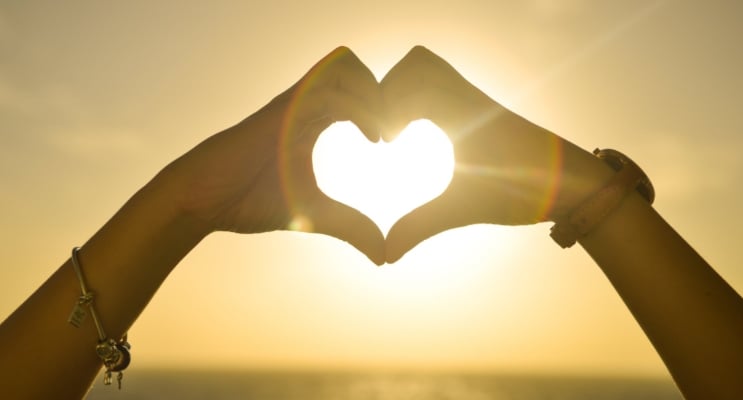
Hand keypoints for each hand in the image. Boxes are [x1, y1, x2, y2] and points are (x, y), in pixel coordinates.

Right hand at [159, 47, 385, 263]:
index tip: (392, 141)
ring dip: (373, 93)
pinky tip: (370, 138)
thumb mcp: (313, 215)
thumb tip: (382, 255)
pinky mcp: (281, 111)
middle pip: (355, 69)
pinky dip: (360, 107)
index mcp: (312, 120)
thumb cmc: (249, 201)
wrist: (203, 202)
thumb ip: (349, 226)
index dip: (382, 108)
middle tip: (394, 131)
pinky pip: (328, 90)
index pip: (356, 91)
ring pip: (344, 67)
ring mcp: (292, 104)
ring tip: (383, 133)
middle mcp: (304, 105)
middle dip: (384, 93)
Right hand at [381, 46, 612, 261]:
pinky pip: (445, 85)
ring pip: (433, 69)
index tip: (386, 143)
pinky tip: (422, 133)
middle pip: (420, 63)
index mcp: (465, 114)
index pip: (414, 85)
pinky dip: (422, 97)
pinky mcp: (483, 110)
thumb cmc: (527, 191)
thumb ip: (422, 226)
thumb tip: (387, 255)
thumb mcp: (466, 209)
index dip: (387, 108)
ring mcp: (478, 101)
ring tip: (399, 129)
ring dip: (406, 90)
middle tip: (388, 130)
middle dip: (390, 89)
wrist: (577, 184)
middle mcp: (470, 98)